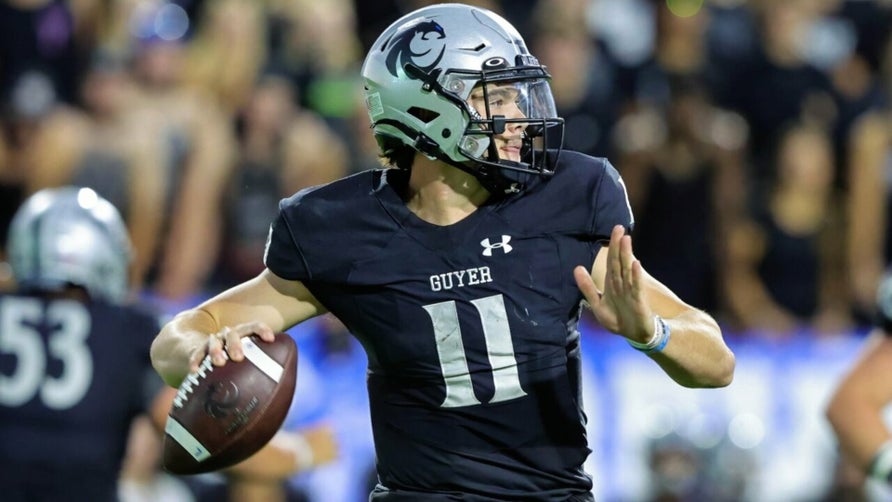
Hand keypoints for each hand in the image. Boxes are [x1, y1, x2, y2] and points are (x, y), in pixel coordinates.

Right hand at [189, 321, 276, 371]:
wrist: (209, 353)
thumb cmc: (237, 364)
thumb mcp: (249, 364)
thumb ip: (262, 375)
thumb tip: (279, 400)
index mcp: (244, 335)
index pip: (254, 327)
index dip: (262, 330)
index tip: (270, 339)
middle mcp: (229, 336)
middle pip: (233, 334)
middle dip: (236, 344)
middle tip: (238, 358)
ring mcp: (214, 342)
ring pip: (214, 341)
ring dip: (217, 350)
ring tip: (219, 362)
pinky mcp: (199, 351)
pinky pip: (196, 354)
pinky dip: (196, 361)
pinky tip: (195, 372)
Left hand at [574, 225, 653, 342]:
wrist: (636, 335)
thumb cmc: (618, 318)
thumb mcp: (597, 303)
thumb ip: (587, 287)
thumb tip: (576, 267)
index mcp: (613, 282)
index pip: (611, 261)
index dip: (612, 246)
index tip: (615, 229)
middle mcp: (622, 284)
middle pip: (619, 262)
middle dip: (618, 245)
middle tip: (619, 227)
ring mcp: (631, 291)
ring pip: (627, 270)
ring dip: (626, 255)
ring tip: (626, 239)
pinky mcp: (638, 302)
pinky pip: (636, 287)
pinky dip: (635, 276)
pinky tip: (635, 264)